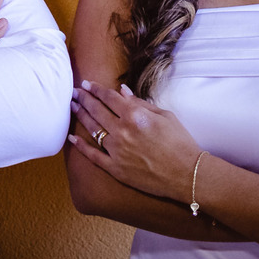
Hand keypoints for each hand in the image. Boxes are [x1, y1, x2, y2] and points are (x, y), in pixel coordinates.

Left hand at [68, 80, 199, 200]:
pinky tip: (71, 138)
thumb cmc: (180, 143)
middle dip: (84, 99)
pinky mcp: (116, 168)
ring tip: (72, 107)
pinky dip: (81, 147)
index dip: (96, 90)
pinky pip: (93, 156)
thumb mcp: (166, 116)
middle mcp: (123, 131)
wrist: (186, 174)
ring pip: (93, 130)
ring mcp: (117, 151)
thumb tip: (122, 91)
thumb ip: (141, 103)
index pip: (109, 98)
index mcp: (135, 115)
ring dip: (81, 116)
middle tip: (75, 92)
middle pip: (97, 110)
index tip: (87, 84)